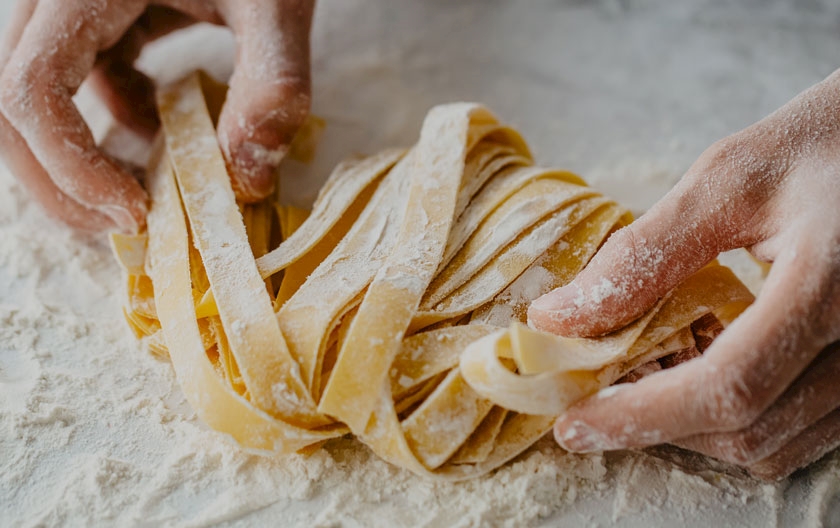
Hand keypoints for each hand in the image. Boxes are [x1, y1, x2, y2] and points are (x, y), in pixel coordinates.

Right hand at [0, 0, 313, 231]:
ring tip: (140, 193)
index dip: (68, 166)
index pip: (30, 90)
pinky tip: (159, 128)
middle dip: (57, 178)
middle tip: (121, 225)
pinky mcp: (96, 12)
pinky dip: (112, 117)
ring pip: (38, 95)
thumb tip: (248, 179)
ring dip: (79, 155)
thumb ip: (273, 84)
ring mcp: (71, 5)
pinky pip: (79, 76)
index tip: (135, 212)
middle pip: (11, 104)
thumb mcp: (276, 4)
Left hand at [528, 69, 839, 479]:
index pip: (728, 386)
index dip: (641, 415)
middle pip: (748, 430)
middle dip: (656, 424)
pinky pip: (797, 431)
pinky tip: (695, 368)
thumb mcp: (727, 180)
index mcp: (830, 285)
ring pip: (772, 445)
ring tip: (642, 373)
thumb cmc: (819, 146)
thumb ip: (644, 254)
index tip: (573, 425)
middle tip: (593, 394)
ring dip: (692, 427)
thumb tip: (557, 318)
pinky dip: (732, 418)